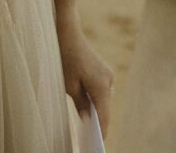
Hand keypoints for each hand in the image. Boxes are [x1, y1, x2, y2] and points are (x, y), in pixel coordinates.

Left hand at [56, 10, 114, 138]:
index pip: (104, 115)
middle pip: (106, 108)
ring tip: (89, 125)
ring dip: (98, 109)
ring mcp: (108, 75)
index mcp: (101, 86)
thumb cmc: (66, 59)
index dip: (101, 131)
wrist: (69, 34)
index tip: (97, 144)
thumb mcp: (70, 85)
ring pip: (104, 99)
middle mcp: (109, 81)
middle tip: (90, 138)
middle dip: (99, 121)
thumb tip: (88, 118)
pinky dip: (97, 99)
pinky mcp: (105, 71)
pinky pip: (102, 90)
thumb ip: (81, 104)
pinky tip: (89, 107)